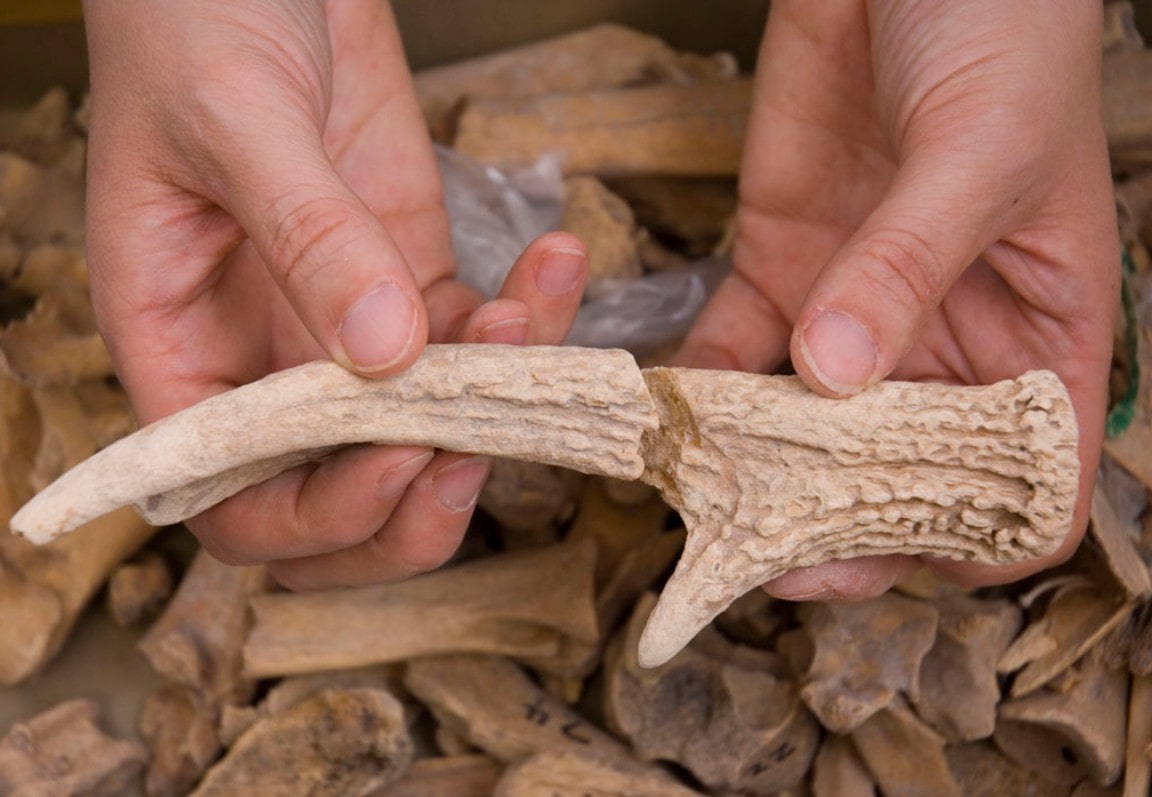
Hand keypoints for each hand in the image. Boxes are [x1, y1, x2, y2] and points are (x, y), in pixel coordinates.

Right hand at [83, 0, 586, 586]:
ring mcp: (344, 325)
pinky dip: (527, 321)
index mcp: (179, 346)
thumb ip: (308, 237)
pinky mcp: (412, 276)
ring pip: (425, 428)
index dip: (315, 512)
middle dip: (416, 500)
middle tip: (479, 448)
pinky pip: (476, 339)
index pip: (233, 496)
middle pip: (335, 498)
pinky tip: (553, 261)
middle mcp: (260, 357)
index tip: (397, 459)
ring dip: (495, 400)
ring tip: (530, 311)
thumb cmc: (192, 20)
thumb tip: (384, 357)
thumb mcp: (236, 121)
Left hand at [676, 0, 1118, 597]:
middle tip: (767, 548)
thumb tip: (837, 377)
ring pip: (806, 428)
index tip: (894, 554)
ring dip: (755, 468)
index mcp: (1037, 331)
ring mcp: (851, 307)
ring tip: (702, 498)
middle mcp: (945, 337)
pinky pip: (733, 351)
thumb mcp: (978, 148)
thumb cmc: (998, 28)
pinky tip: (665, 415)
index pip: (1025, 480)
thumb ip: (907, 265)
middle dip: (840, 522)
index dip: (973, 535)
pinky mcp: (778, 264)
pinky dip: (699, 389)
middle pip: (898, 476)